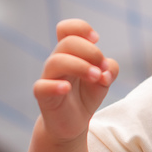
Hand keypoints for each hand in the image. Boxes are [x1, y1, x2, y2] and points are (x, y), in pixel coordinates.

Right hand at [33, 19, 118, 143]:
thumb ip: (110, 69)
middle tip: (102, 69)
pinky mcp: (43, 96)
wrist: (73, 123)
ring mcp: (48, 77)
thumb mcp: (104, 80)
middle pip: (67, 42)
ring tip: (96, 77)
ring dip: (80, 66)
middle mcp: (57, 61)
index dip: (81, 28)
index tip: (96, 39)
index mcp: (70, 53)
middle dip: (90, 52)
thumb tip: (106, 70)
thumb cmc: (86, 96)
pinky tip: (67, 88)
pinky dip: (55, 85)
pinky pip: (42, 86)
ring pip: (56, 61)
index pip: (66, 29)